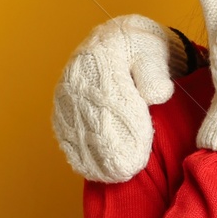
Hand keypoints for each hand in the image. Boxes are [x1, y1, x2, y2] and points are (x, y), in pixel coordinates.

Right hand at [52, 15, 175, 183]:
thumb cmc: (143, 51)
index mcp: (100, 57)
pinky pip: (66, 132)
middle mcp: (76, 75)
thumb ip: (155, 73)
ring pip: (77, 128)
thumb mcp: (154, 53)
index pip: (113, 99)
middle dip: (110, 148)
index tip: (138, 152)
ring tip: (114, 176)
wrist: (120, 41)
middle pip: (92, 117)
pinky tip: (91, 170)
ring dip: (94, 155)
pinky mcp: (61, 106)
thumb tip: (155, 95)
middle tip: (127, 171)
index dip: (125, 129)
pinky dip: (78, 152)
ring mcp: (65, 92)